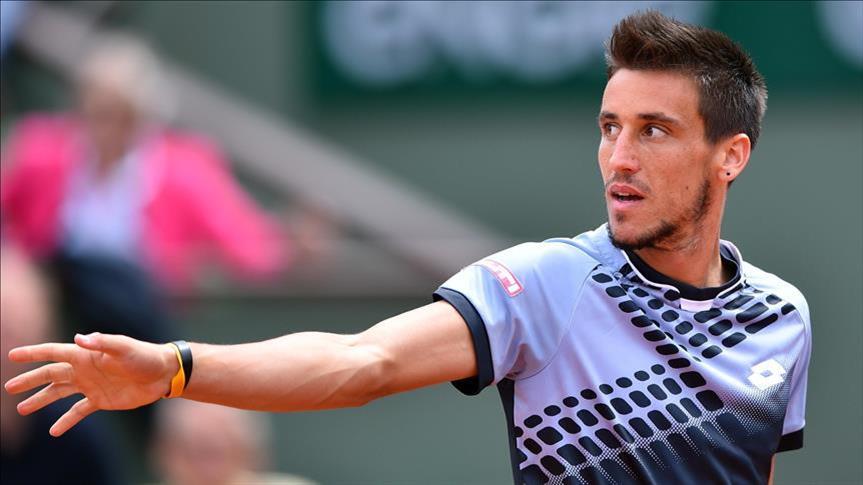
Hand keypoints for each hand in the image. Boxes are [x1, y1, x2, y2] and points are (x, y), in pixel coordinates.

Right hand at [4, 332, 177, 435]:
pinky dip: (66, 421)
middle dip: (30, 380)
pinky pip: (78, 411)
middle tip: (10, 387)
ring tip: (23, 408)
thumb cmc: (144, 357)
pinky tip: (54, 431)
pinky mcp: (100, 400)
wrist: (162, 374)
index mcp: (86, 355)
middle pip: (50, 374)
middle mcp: (84, 370)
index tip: (12, 356)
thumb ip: (102, 343)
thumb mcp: (124, 348)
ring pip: (59, 393)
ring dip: (41, 400)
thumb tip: (79, 338)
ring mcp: (91, 385)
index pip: (53, 352)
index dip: (33, 354)